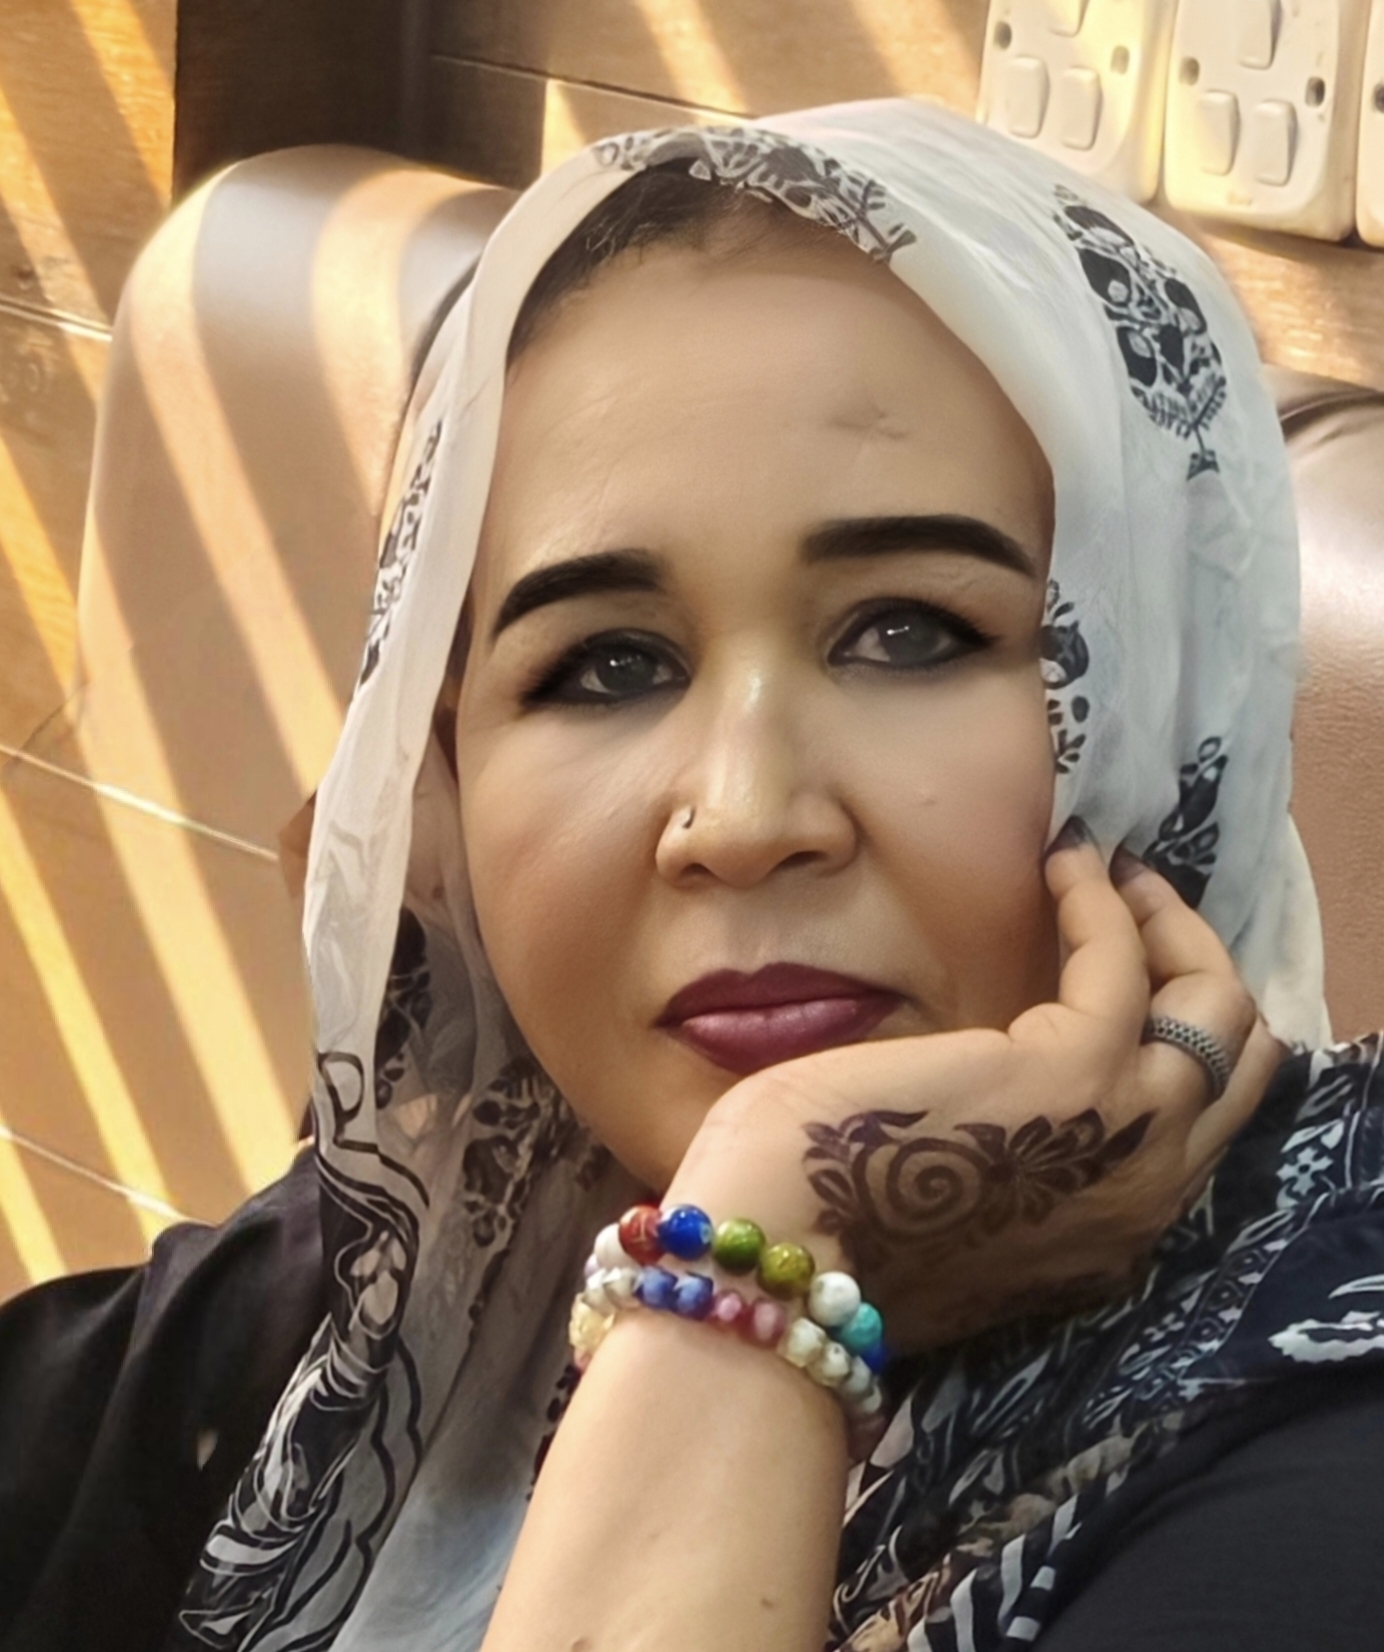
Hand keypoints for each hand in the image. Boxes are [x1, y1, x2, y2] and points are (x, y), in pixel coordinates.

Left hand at [662, 828, 1283, 1353]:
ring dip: (1166, 926)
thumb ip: (995, 1160)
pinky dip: (1100, 901)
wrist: (786, 1255)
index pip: (1194, 1119)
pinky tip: (1063, 865)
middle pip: (1235, 1060)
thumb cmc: (825, 1226)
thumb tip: (967, 1093)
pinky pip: (1122, 961)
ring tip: (1106, 874)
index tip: (1126, 963)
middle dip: (1193, 968)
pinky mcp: (1077, 1071)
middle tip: (1134, 904)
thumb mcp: (948, 1202)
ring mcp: (1124, 1133)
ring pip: (1216, 1010)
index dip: (1173, 1030)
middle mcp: (1144, 1192)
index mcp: (1105, 1230)